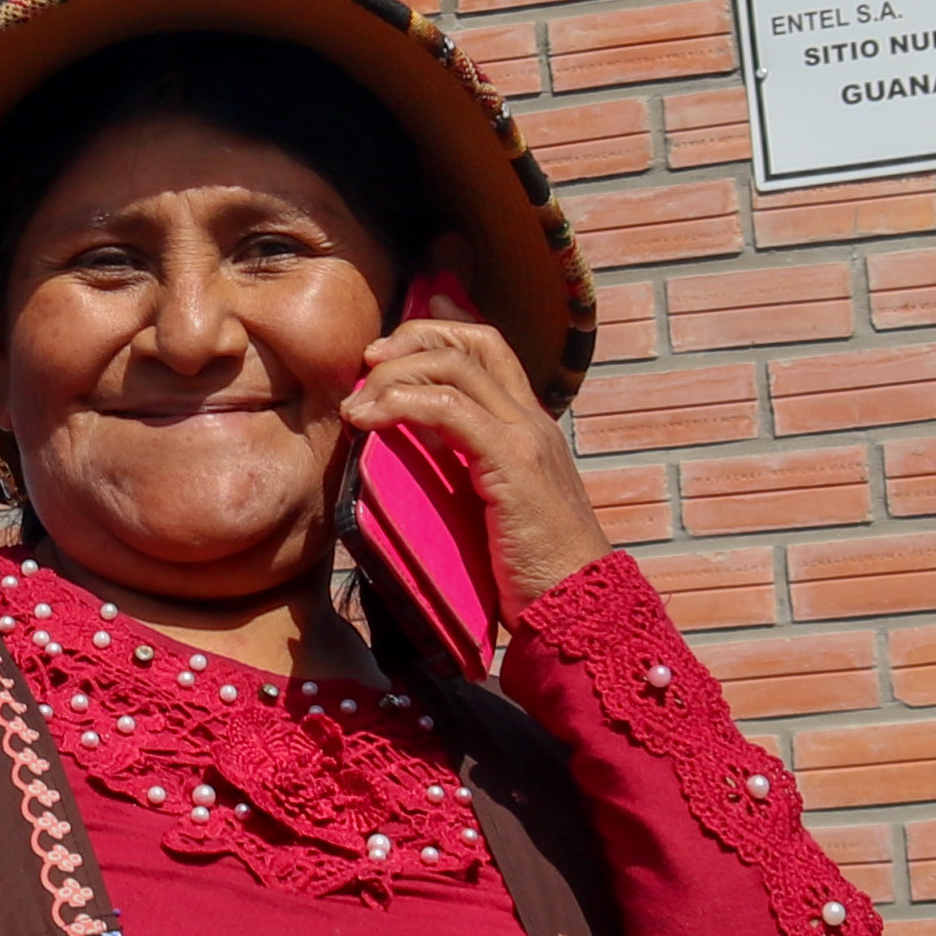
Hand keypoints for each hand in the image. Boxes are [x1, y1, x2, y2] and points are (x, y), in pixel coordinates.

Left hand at [340, 293, 613, 607]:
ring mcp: (526, 437)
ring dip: (395, 373)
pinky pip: (449, 408)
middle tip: (367, 364)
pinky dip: (400, 403)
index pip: (490, 349)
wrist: (579, 606)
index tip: (389, 345)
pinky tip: (369, 420)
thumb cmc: (532, 571)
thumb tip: (415, 452)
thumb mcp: (497, 508)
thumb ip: (469, 472)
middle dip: (412, 338)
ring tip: (356, 404)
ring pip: (456, 366)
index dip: (440, 329)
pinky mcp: (512, 463)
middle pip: (474, 341)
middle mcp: (532, 421)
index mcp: (530, 428)